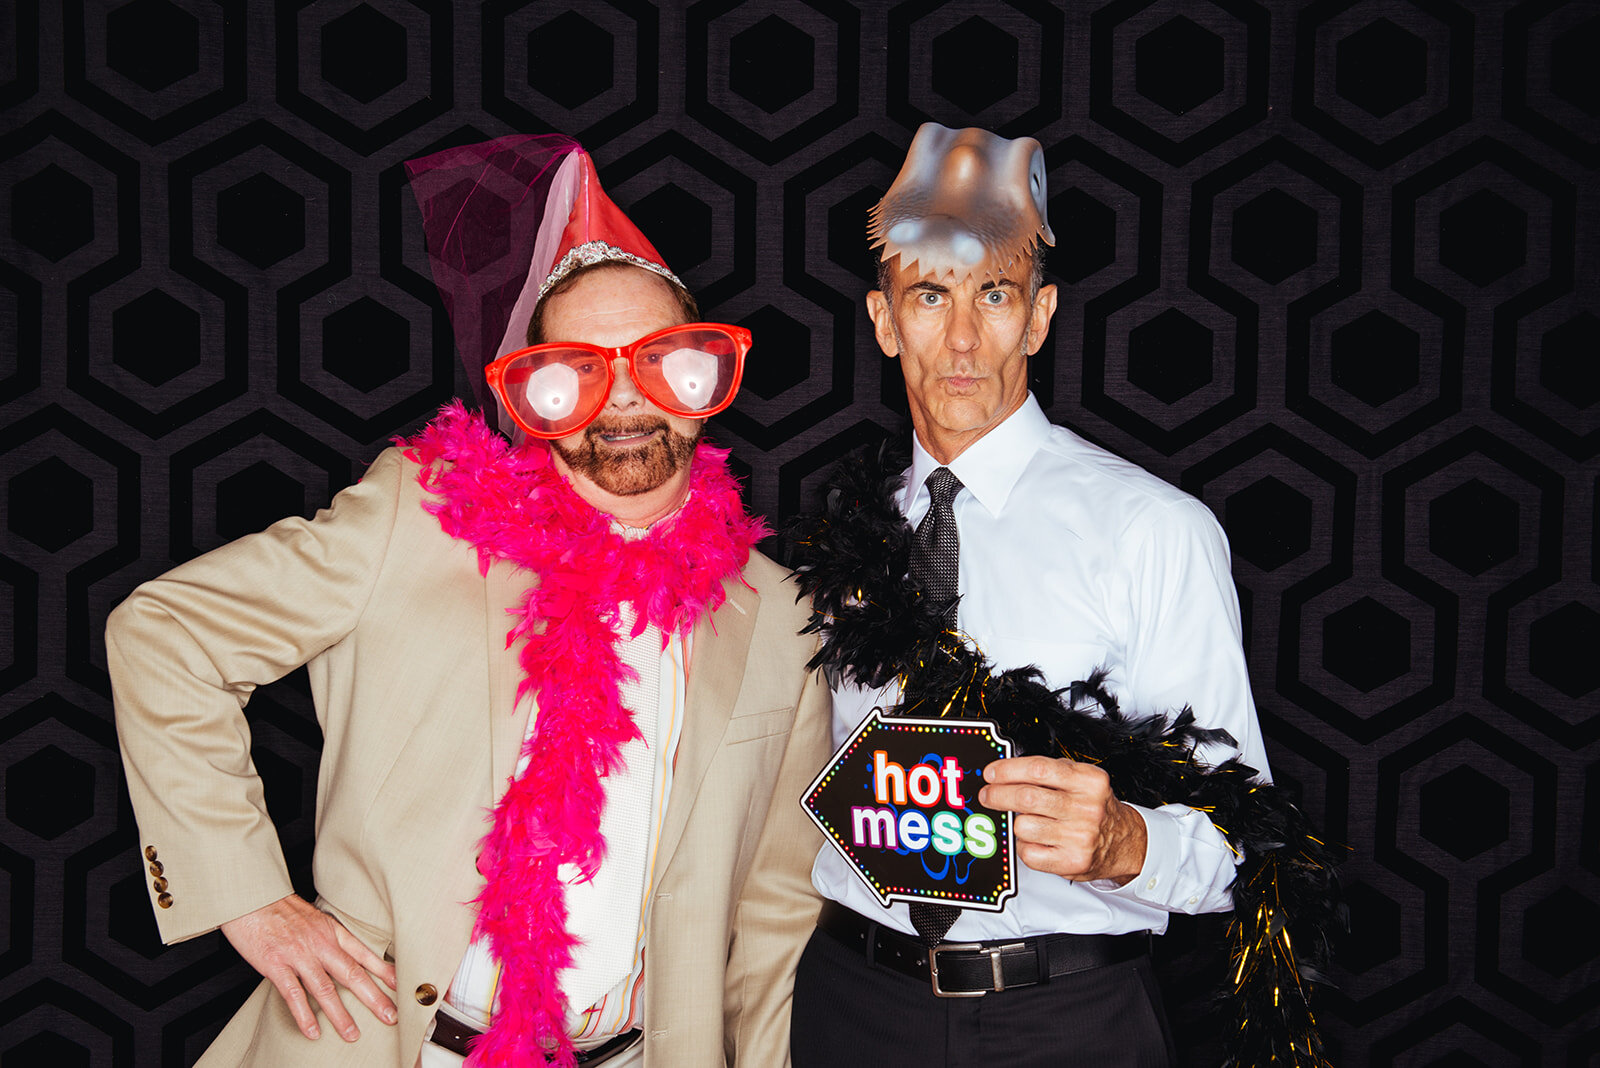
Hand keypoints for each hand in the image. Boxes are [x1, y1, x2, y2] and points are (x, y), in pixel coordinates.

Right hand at [219, 894, 398, 1041]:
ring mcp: (299, 954)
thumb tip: (345, 953)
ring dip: (340, 1014)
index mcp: (331, 931)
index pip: (364, 954)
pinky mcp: (276, 964)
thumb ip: (329, 937)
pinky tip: (313, 1031)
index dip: (385, 971)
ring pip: (325, 989)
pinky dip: (304, 1015)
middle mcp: (320, 943)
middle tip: (390, 1015)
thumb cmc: (280, 908)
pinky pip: (293, 994)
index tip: (402, 985)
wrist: (251, 897)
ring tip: (352, 1034)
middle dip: (374, 998)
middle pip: (353, 974)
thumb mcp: (314, 918)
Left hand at [979, 756, 1147, 884]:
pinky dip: (1024, 846)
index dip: (1008, 770)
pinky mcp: (1072, 861)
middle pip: (1027, 798)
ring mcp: (1080, 836)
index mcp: (1088, 781)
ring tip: (1023, 821)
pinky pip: (1029, 853)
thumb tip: (1005, 771)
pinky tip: (1034, 840)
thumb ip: (1049, 772)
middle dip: (998, 795)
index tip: (991, 773)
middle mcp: (1087, 808)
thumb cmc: (1095, 807)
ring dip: (1015, 824)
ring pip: (1024, 826)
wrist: (1124, 842)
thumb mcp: (1082, 780)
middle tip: (987, 795)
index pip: (1039, 769)